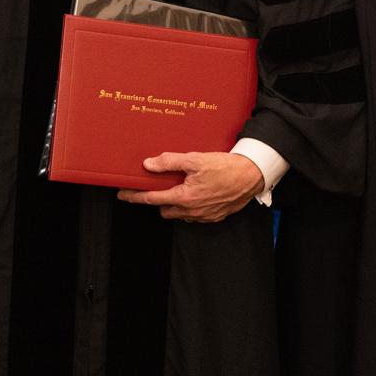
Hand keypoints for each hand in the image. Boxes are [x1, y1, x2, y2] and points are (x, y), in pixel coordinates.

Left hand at [116, 151, 264, 223]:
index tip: (123, 194)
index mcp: (184, 196)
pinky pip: (194, 216)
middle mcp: (192, 210)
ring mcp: (203, 215)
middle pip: (164, 209)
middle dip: (157, 200)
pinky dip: (190, 207)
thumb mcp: (195, 159)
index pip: (151, 198)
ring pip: (179, 214)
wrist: (251, 175)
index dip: (135, 196)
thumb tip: (149, 164)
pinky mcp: (214, 216)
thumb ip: (170, 162)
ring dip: (174, 204)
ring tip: (179, 188)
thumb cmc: (225, 167)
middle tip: (158, 187)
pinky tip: (195, 194)